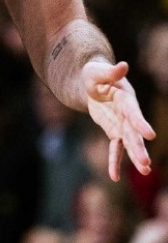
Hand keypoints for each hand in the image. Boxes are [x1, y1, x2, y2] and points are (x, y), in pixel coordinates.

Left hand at [81, 60, 154, 180]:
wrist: (92, 83)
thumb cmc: (94, 74)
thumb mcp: (96, 72)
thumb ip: (110, 72)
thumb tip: (123, 66)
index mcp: (126, 98)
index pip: (134, 113)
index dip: (141, 123)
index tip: (150, 136)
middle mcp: (127, 113)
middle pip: (133, 133)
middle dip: (139, 148)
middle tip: (146, 164)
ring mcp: (121, 124)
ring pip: (129, 143)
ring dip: (135, 156)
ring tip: (146, 171)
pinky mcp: (114, 131)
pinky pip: (114, 149)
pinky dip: (114, 162)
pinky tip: (114, 177)